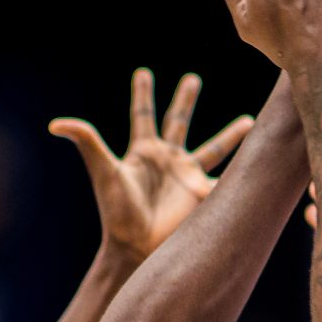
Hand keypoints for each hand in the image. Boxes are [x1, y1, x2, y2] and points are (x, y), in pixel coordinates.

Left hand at [48, 67, 253, 261]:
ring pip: (214, 148)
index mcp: (143, 151)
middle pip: (178, 121)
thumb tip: (55, 124)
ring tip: (250, 121)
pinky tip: (265, 159)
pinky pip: (229, 179)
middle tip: (192, 79)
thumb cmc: (117, 211)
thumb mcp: (104, 171)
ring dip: (231, 135)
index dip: (143, 94)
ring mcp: (187, 176)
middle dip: (185, 100)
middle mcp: (167, 160)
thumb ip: (87, 142)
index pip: (143, 115)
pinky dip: (246, 172)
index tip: (143, 73)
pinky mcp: (203, 195)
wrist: (136, 248)